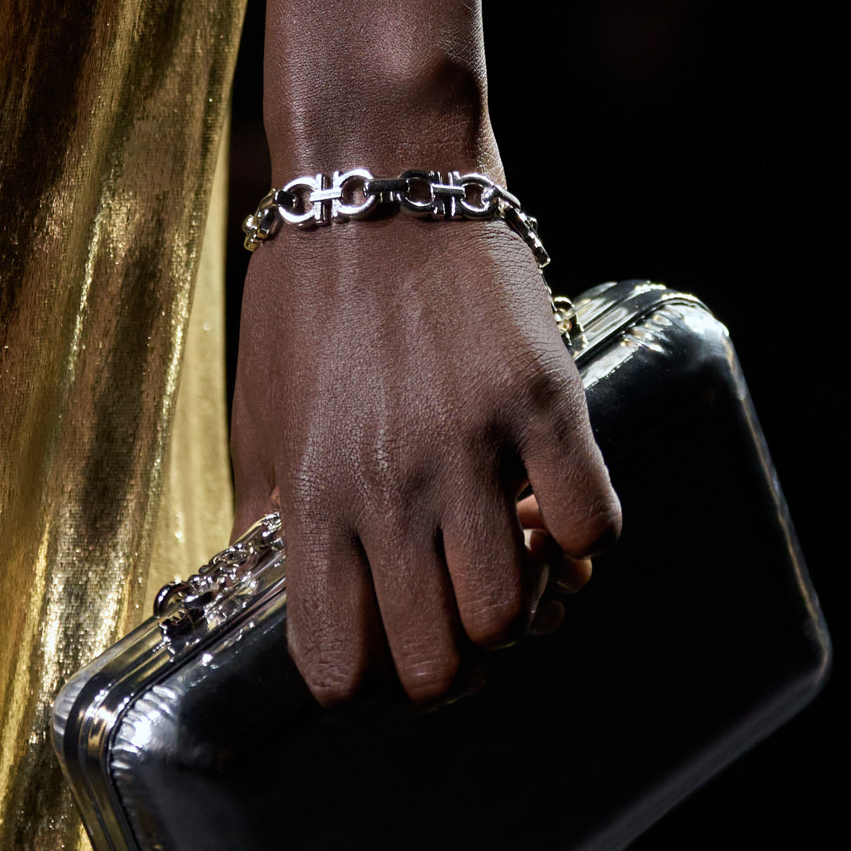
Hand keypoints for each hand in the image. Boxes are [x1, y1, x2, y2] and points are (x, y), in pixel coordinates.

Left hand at [230, 211, 620, 704]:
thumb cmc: (307, 294)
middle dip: (454, 662)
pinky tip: (555, 501)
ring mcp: (469, 446)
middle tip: (456, 609)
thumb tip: (258, 597)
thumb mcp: (261, 414)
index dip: (369, 679)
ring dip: (522, 604)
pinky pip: (592, 527)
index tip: (385, 644)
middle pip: (440, 664)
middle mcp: (388, 487)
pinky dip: (585, 540)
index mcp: (312, 498)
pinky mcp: (541, 398)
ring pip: (513, 614)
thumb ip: (264, 518)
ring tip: (511, 554)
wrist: (380, 170)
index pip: (340, 666)